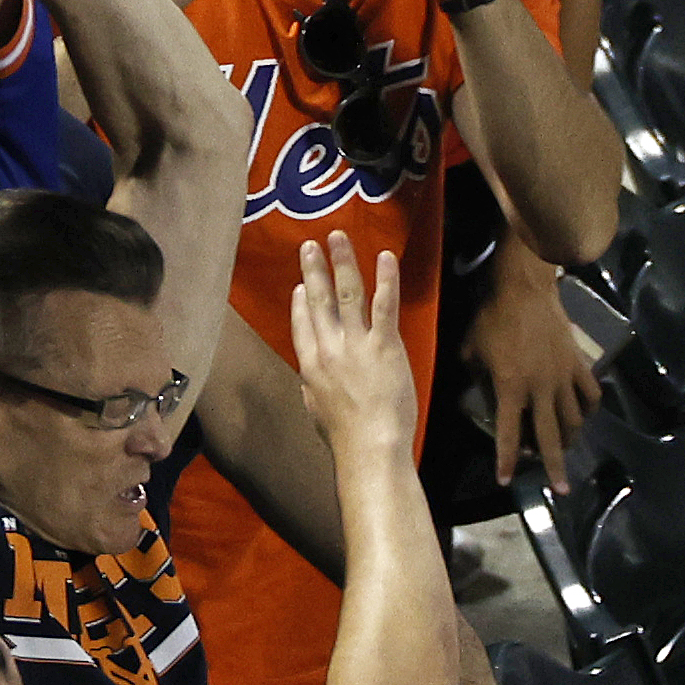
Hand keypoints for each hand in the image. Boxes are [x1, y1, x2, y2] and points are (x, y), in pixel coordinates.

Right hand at [290, 232, 417, 453]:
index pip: (301, 323)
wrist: (370, 446)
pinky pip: (384, 306)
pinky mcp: (384, 346)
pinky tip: (385, 258)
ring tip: (338, 237)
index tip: (299, 285)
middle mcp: (329, 348)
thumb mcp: (316, 410)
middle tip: (309, 245)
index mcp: (310, 365)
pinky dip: (385, 279)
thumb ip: (312, 387)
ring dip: (342, 262)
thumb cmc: (346, 437)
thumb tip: (310, 377)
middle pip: (318, 300)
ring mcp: (356, 344)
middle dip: (313, 269)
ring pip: (347, 293)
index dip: (300, 302)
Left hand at [462, 257, 598, 493]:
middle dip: (554, 466)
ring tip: (565, 448)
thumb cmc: (491, 317)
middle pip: (550, 437)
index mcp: (511, 388)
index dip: (506, 459)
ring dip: (569, 438)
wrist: (524, 290)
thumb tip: (477, 388)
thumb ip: (475, 375)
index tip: (506, 480)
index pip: (507, 433)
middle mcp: (541, 390)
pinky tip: (584, 415)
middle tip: (561, 488)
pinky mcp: (579, 364)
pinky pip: (590, 394)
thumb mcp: (471, 349)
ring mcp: (564, 378)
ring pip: (573, 419)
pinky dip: (589, 409)